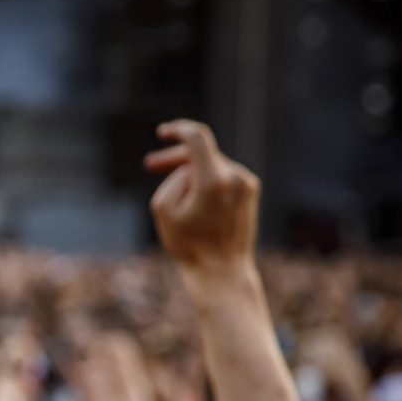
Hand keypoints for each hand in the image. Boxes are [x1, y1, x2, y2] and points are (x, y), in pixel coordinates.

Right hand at [146, 120, 259, 275]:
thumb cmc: (189, 244)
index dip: (178, 130)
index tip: (163, 132)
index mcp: (213, 180)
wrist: (222, 270)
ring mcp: (246, 182)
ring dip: (190, 174)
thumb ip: (172, 178)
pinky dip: (207, 182)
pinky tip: (195, 204)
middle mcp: (234, 176)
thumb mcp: (163, 209)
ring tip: (174, 198)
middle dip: (175, 160)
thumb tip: (188, 169)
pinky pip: (223, 177)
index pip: (197, 138)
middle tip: (150, 165)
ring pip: (211, 166)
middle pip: (201, 154)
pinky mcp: (251, 191)